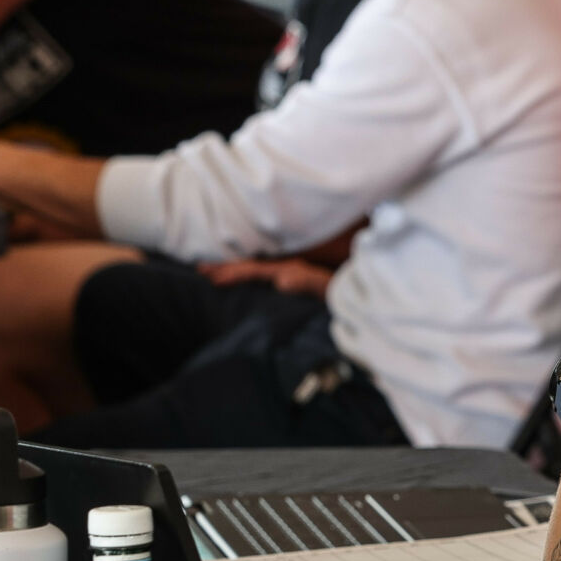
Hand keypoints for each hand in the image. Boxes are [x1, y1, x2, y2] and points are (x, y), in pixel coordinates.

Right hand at [198, 258, 333, 298]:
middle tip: (200, 270)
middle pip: (250, 266)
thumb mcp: (328, 286)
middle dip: (226, 267)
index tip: (210, 276)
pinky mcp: (297, 284)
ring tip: (212, 273)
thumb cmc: (346, 292)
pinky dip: (250, 278)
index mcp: (290, 270)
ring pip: (256, 271)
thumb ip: (307, 281)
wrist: (360, 293)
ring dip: (235, 271)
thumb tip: (281, 280)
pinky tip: (241, 283)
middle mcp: (288, 270)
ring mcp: (292, 276)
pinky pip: (266, 278)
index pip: (254, 269)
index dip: (232, 272)